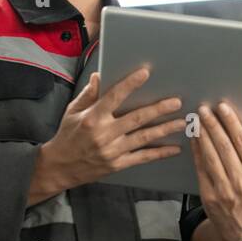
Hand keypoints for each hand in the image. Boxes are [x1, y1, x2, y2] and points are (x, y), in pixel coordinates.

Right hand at [29, 69, 184, 202]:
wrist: (59, 167)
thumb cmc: (67, 136)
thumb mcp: (73, 111)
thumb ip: (88, 94)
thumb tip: (99, 76)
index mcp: (92, 118)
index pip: (114, 97)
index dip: (130, 84)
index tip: (145, 73)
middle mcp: (104, 134)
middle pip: (136, 118)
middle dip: (158, 109)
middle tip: (176, 101)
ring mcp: (112, 151)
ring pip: (144, 137)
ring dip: (165, 129)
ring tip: (182, 121)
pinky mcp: (118, 164)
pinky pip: (142, 157)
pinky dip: (160, 153)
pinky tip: (174, 148)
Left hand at [190, 102, 241, 240]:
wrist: (240, 224)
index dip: (231, 122)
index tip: (222, 107)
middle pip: (225, 146)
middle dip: (213, 124)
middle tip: (204, 109)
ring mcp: (225, 189)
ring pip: (211, 156)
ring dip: (202, 135)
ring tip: (196, 120)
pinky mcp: (209, 195)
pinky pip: (201, 168)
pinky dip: (197, 151)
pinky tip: (194, 138)